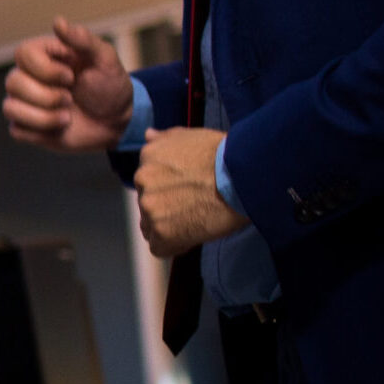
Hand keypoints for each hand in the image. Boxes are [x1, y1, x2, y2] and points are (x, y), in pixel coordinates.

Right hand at [5, 19, 133, 151]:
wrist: (116, 121)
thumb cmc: (110, 85)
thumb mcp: (104, 59)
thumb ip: (82, 39)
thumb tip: (58, 22)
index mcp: (44, 54)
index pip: (22, 54)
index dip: (44, 69)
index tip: (71, 77)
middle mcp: (29, 76)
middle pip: (13, 83)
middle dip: (46, 96)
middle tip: (70, 100)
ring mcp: (26, 102)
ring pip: (10, 108)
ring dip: (43, 117)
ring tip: (67, 117)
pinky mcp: (27, 126)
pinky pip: (16, 130)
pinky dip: (40, 132)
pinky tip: (59, 128)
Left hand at [134, 127, 244, 258]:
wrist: (240, 177)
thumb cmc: (223, 155)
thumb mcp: (192, 136)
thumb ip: (166, 138)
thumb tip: (149, 135)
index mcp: (148, 156)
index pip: (148, 181)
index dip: (169, 190)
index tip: (188, 191)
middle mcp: (142, 181)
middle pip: (148, 204)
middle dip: (167, 208)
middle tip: (195, 206)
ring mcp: (150, 208)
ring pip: (151, 227)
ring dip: (169, 227)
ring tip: (196, 221)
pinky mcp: (162, 233)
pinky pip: (160, 248)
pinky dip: (176, 245)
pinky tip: (194, 234)